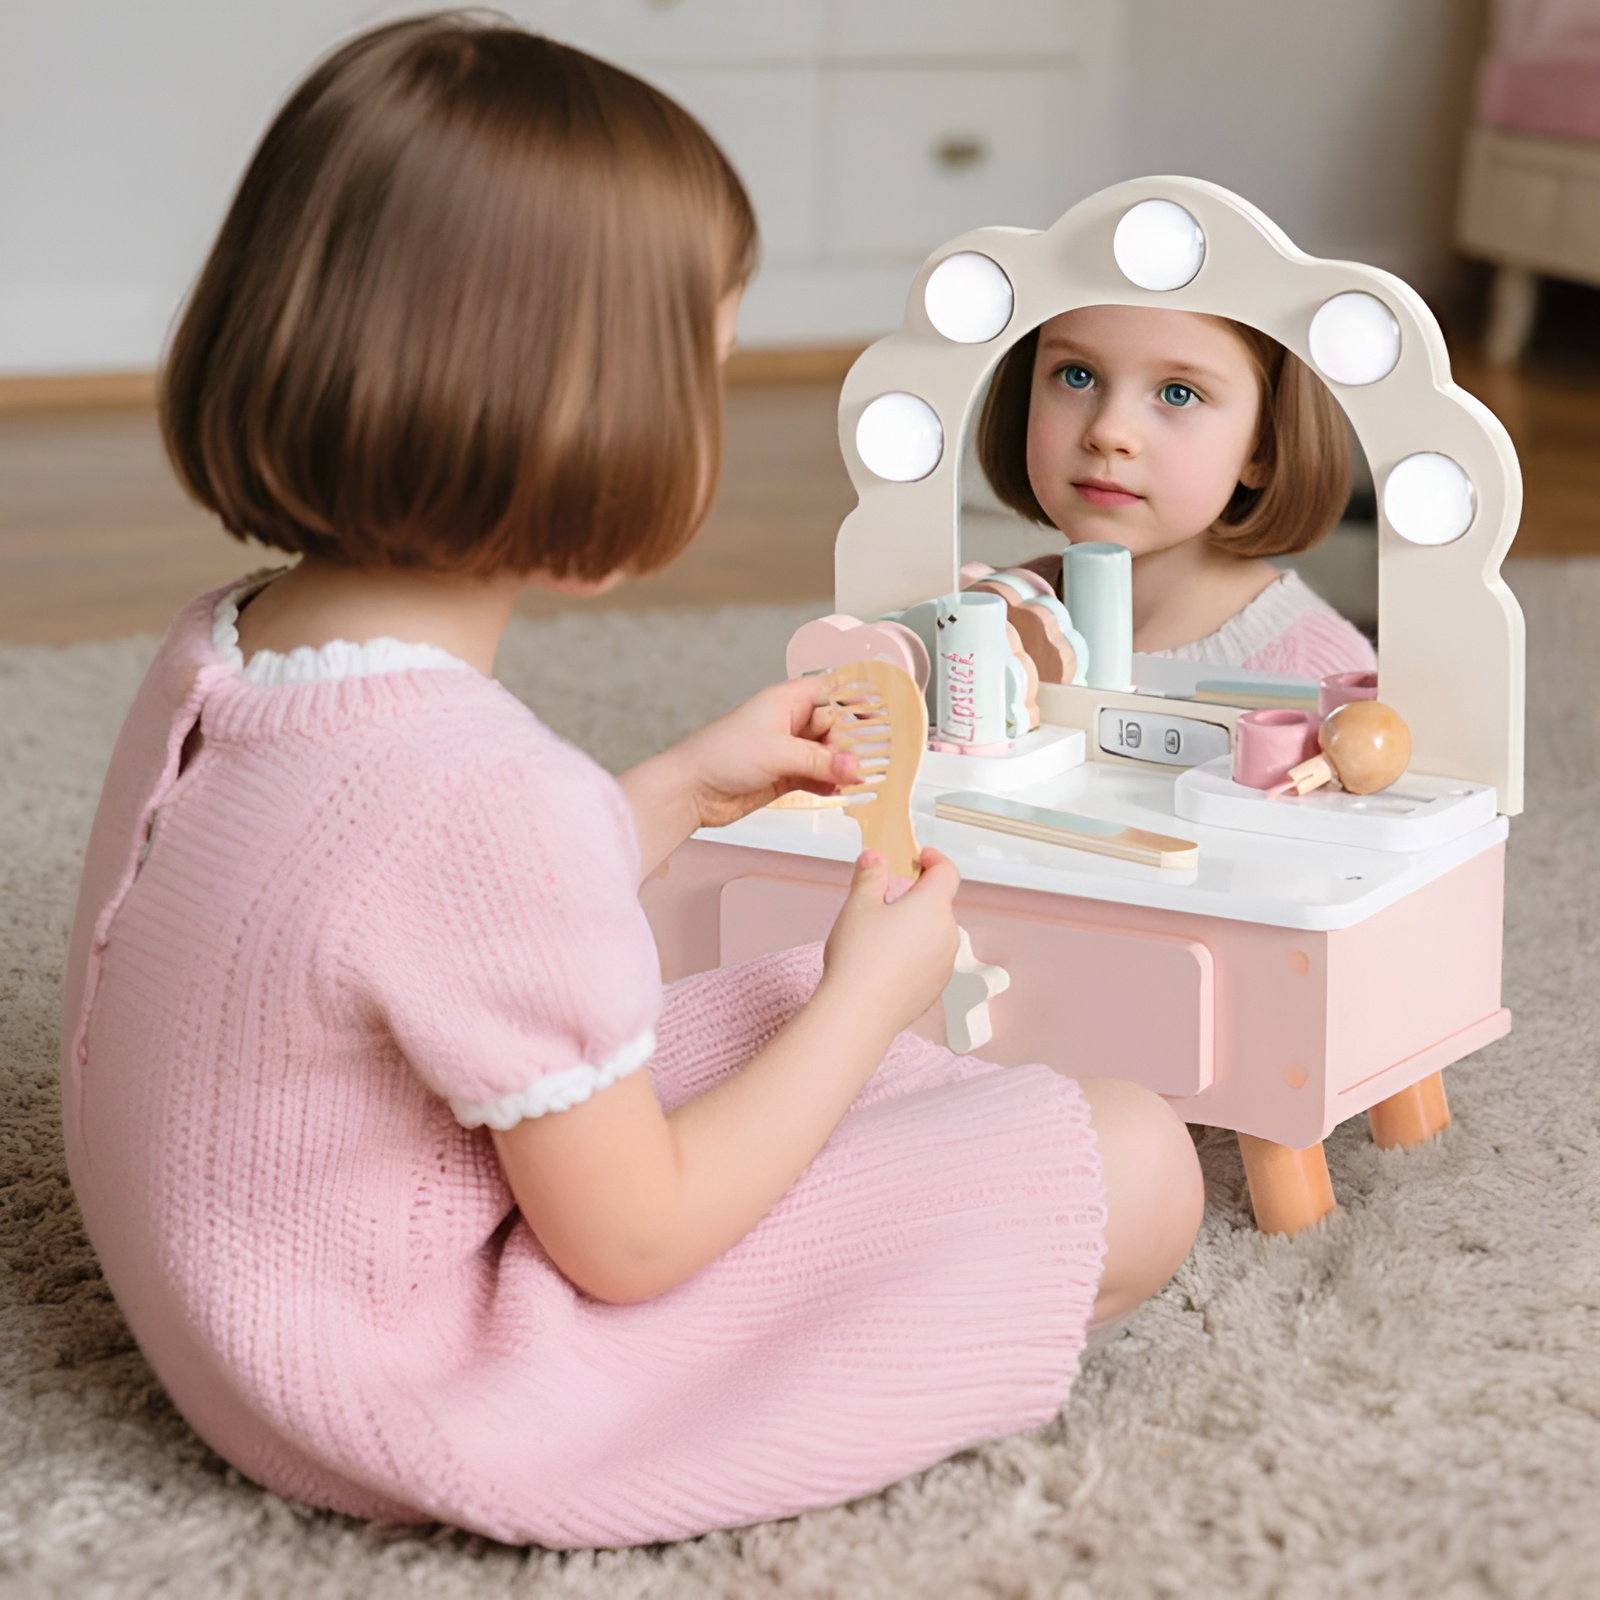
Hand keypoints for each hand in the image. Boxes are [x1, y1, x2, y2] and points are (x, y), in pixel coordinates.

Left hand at [673, 678, 859, 829]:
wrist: (690, 790)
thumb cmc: (719, 754)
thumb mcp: (777, 752)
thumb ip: (820, 762)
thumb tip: (854, 767)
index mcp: (786, 700)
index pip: (832, 691)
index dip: (856, 699)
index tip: (883, 712)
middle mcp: (789, 722)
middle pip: (835, 726)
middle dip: (851, 743)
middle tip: (869, 758)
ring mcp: (788, 750)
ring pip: (828, 754)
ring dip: (842, 767)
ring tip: (858, 778)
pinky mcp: (785, 776)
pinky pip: (818, 777)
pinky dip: (830, 783)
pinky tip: (839, 790)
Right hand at [819, 848, 960, 1036]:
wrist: (859, 1012)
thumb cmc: (859, 957)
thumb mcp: (858, 905)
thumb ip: (870, 875)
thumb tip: (875, 858)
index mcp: (933, 906)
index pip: (947, 871)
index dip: (934, 859)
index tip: (918, 857)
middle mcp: (947, 933)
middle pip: (938, 904)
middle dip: (915, 897)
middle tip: (884, 900)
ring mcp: (946, 963)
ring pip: (934, 933)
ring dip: (915, 927)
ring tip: (880, 936)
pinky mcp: (936, 987)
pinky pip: (930, 959)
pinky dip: (914, 953)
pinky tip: (885, 964)